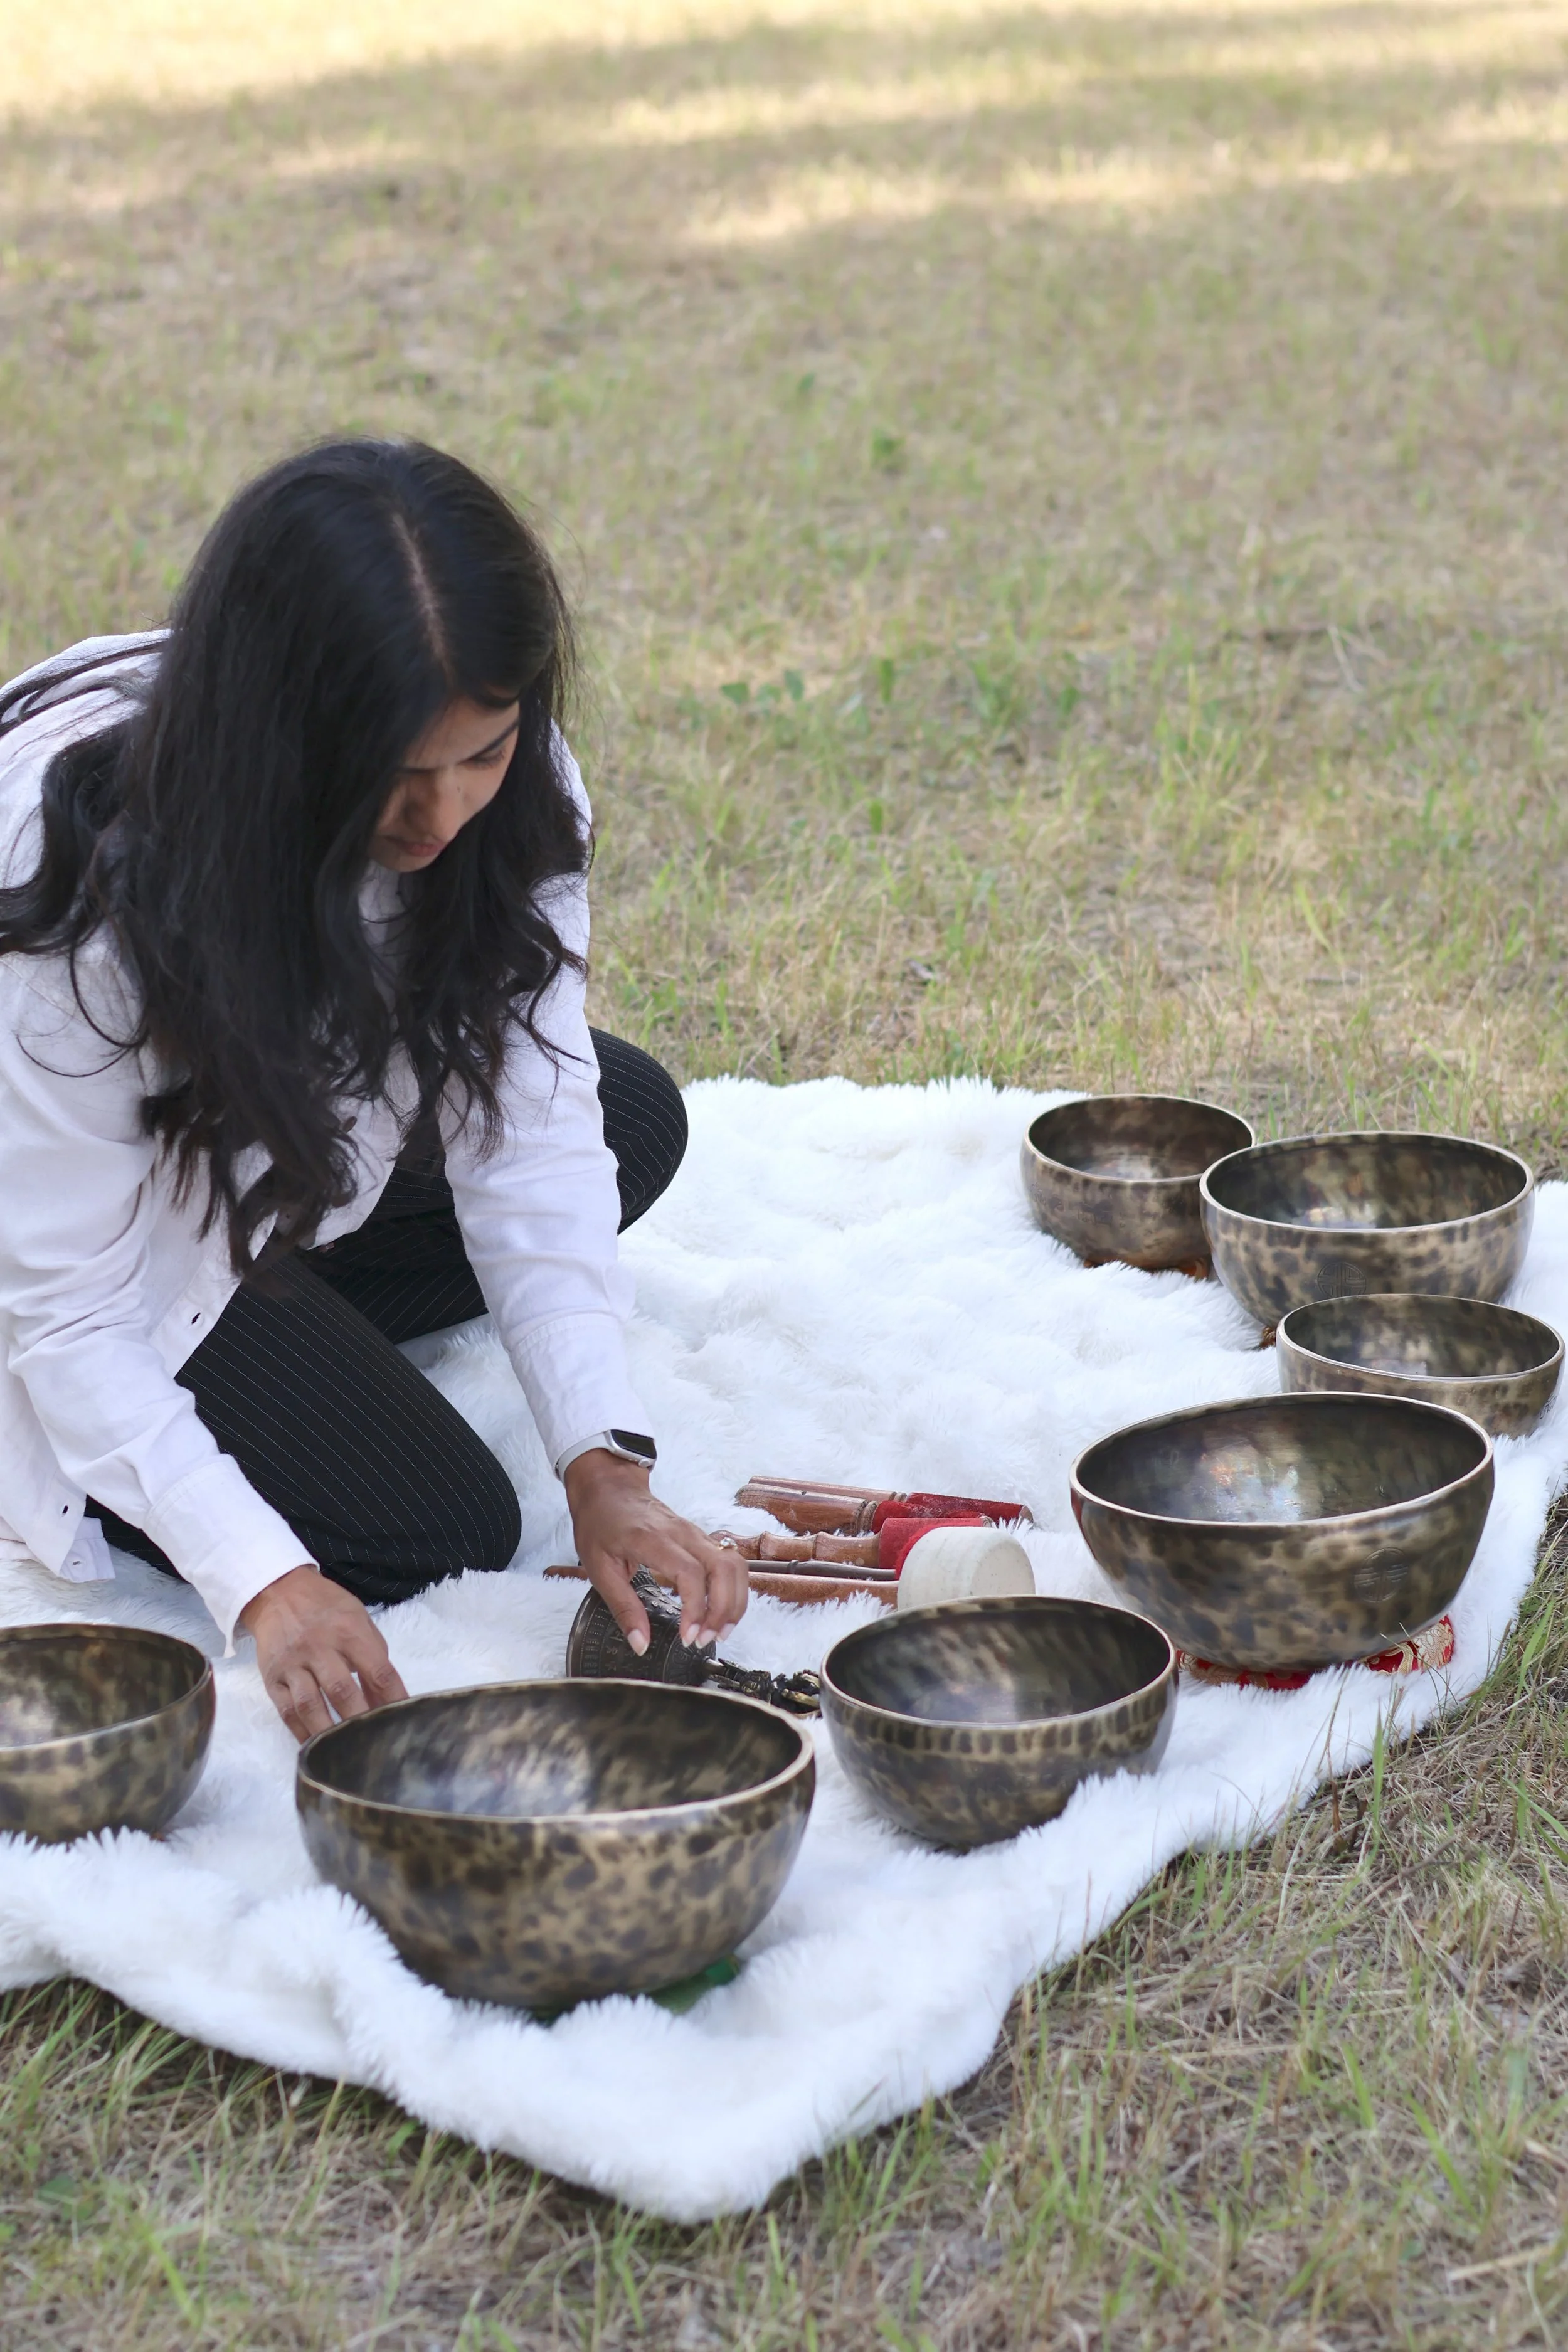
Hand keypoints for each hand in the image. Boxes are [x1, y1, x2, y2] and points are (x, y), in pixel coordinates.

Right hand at [238, 1565, 407, 1741]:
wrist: (279, 1592)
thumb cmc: (327, 1608)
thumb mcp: (359, 1619)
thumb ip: (375, 1658)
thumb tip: (386, 1701)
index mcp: (349, 1631)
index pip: (378, 1671)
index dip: (393, 1699)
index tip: (403, 1722)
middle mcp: (319, 1646)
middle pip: (342, 1691)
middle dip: (361, 1722)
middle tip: (376, 1745)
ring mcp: (292, 1663)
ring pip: (310, 1704)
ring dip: (328, 1732)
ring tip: (345, 1754)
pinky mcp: (272, 1677)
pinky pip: (287, 1710)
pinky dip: (302, 1732)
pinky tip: (316, 1747)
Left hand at [563, 1451, 747, 1654]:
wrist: (609, 1487)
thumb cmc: (601, 1522)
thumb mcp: (599, 1569)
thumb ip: (623, 1608)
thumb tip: (641, 1644)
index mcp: (652, 1539)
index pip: (690, 1573)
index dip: (695, 1608)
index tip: (688, 1636)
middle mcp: (682, 1533)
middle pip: (724, 1568)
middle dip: (723, 1610)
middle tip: (705, 1638)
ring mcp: (695, 1533)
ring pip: (734, 1564)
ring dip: (734, 1600)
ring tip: (719, 1630)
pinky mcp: (701, 1537)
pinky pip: (729, 1562)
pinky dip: (732, 1588)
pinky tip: (719, 1610)